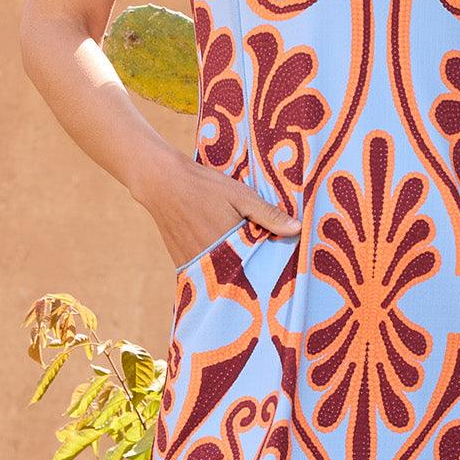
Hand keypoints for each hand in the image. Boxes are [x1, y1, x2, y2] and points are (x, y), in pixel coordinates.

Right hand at [152, 161, 302, 270]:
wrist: (162, 182)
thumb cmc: (205, 187)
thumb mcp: (242, 196)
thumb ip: (268, 215)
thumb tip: (297, 230)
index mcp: (229, 249)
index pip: (256, 270)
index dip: (270, 272)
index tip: (283, 274)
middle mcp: (209, 263)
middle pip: (238, 277)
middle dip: (252, 276)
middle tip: (269, 275)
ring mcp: (193, 265)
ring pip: (221, 276)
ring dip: (233, 273)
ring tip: (247, 266)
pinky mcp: (181, 262)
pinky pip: (204, 272)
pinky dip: (216, 269)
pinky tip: (224, 259)